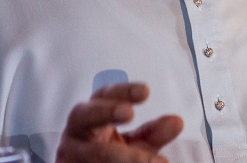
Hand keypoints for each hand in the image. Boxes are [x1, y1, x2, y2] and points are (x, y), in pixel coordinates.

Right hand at [55, 82, 183, 162]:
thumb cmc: (109, 156)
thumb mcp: (134, 144)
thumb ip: (153, 133)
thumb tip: (177, 122)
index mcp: (91, 115)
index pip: (103, 95)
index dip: (122, 91)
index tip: (145, 91)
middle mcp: (75, 132)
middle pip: (83, 115)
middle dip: (105, 111)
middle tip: (129, 112)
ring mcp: (70, 154)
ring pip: (93, 151)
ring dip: (123, 155)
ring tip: (154, 161)